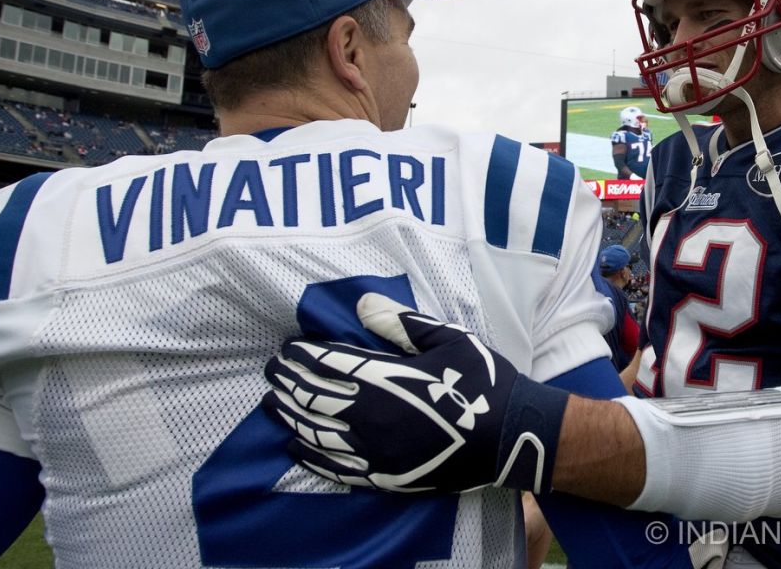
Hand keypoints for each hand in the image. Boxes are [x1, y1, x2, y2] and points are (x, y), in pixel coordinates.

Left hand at [264, 294, 568, 493]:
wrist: (509, 436)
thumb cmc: (480, 381)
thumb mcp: (447, 339)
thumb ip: (400, 324)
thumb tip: (360, 305)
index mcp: (383, 377)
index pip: (326, 363)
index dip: (300, 356)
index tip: (286, 349)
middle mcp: (370, 415)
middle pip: (313, 396)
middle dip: (287, 381)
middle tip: (271, 371)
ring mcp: (374, 449)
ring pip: (315, 432)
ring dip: (290, 415)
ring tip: (274, 403)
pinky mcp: (382, 475)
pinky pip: (334, 468)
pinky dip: (309, 454)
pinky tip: (295, 445)